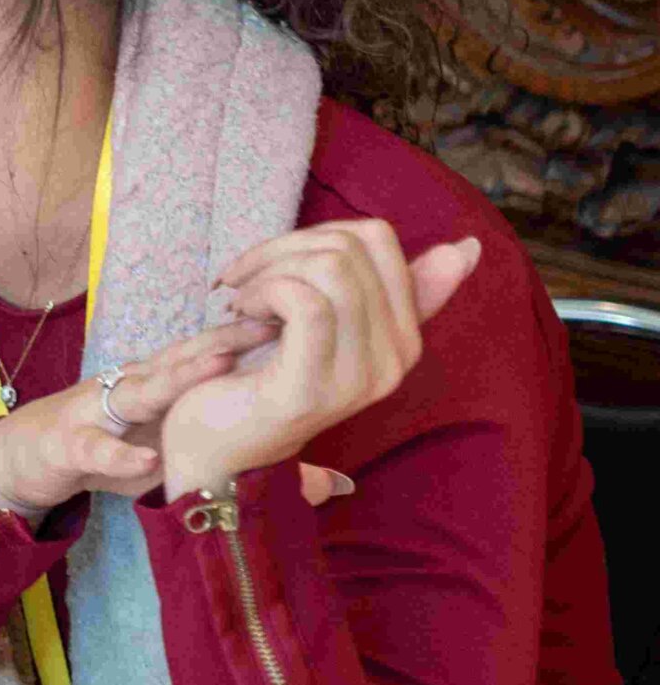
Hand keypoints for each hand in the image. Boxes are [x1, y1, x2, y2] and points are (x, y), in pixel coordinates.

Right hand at [0, 318, 275, 521]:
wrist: (21, 458)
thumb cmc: (105, 446)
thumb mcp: (171, 447)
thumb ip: (237, 454)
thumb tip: (333, 483)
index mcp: (154, 383)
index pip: (206, 352)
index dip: (250, 335)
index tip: (300, 316)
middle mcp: (127, 387)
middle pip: (179, 359)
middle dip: (225, 341)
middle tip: (270, 322)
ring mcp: (95, 413)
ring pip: (138, 393)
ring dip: (177, 380)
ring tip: (216, 368)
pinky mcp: (67, 446)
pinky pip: (95, 450)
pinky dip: (120, 455)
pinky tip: (146, 459)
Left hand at [161, 222, 481, 498]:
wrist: (217, 450)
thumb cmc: (261, 377)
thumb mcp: (327, 322)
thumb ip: (383, 288)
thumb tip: (467, 248)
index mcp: (404, 335)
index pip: (378, 237)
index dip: (314, 233)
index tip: (274, 263)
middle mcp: (396, 359)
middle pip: (349, 247)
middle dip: (283, 248)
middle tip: (244, 280)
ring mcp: (359, 378)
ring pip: (331, 269)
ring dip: (268, 269)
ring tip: (242, 300)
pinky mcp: (314, 389)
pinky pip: (305, 303)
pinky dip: (263, 291)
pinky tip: (241, 312)